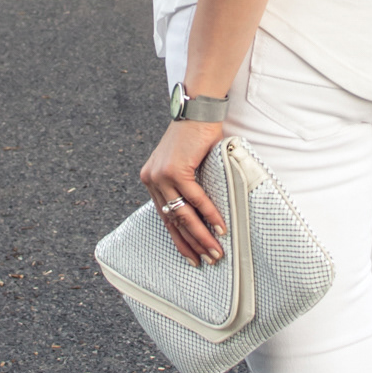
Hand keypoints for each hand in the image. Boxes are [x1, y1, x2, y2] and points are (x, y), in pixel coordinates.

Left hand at [140, 120, 227, 265]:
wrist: (198, 111)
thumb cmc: (195, 136)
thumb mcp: (185, 163)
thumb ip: (186, 185)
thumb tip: (200, 212)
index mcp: (151, 180)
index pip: (165, 218)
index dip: (180, 240)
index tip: (193, 257)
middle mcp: (152, 180)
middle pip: (173, 221)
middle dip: (192, 244)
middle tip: (207, 261)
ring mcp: (161, 175)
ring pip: (183, 214)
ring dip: (202, 235)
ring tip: (216, 251)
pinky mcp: (175, 169)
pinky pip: (195, 198)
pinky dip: (209, 214)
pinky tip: (220, 228)